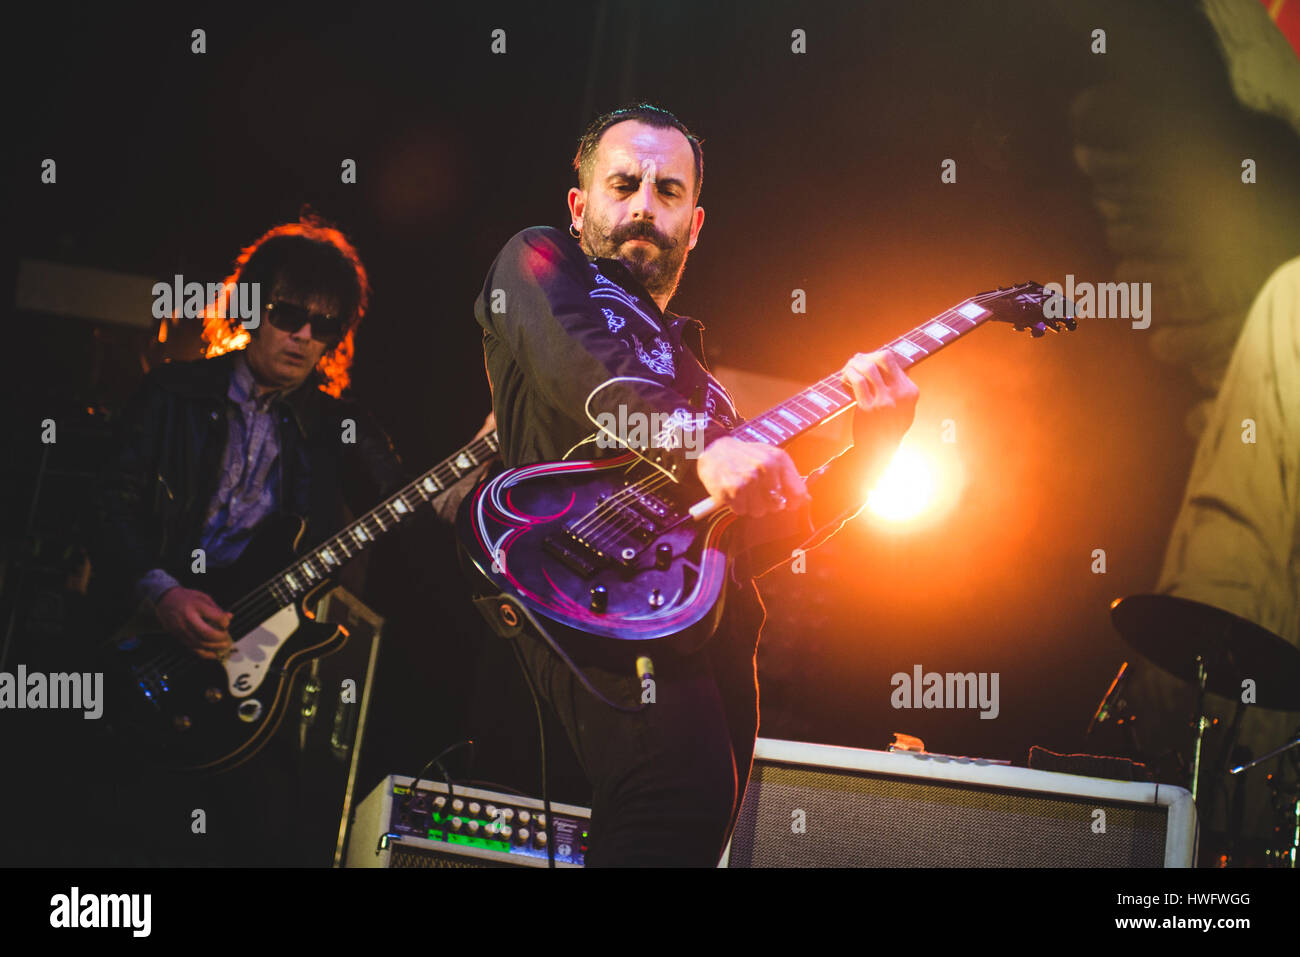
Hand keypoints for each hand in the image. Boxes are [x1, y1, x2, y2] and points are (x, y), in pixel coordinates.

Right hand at [155, 587, 232, 659]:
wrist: (165, 599)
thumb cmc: (187, 597)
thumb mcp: (203, 597)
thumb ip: (216, 608)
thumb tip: (230, 617)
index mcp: (196, 605)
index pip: (216, 616)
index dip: (225, 622)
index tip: (226, 623)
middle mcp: (188, 618)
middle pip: (207, 633)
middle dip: (220, 637)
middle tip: (226, 637)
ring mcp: (181, 629)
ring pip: (200, 644)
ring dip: (215, 647)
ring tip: (223, 645)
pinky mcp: (178, 637)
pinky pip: (193, 649)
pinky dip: (205, 654)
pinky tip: (214, 654)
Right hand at [696, 436, 811, 517]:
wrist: (713, 448)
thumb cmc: (744, 455)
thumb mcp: (770, 457)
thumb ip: (788, 477)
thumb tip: (804, 500)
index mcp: (778, 460)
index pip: (797, 493)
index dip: (793, 502)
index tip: (787, 502)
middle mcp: (765, 469)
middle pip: (777, 506)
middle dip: (767, 502)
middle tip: (756, 490)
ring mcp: (748, 481)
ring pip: (758, 511)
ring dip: (750, 505)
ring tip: (743, 490)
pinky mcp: (732, 491)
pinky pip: (741, 511)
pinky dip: (736, 505)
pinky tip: (733, 491)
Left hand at [842, 350, 918, 449]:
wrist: (878, 452)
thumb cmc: (887, 428)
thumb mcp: (903, 407)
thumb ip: (897, 387)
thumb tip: (883, 362)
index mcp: (910, 391)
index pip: (893, 360)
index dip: (874, 356)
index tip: (864, 361)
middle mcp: (900, 394)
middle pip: (883, 357)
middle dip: (865, 356)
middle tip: (854, 362)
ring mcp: (885, 401)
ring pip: (868, 367)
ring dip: (853, 364)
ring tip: (847, 370)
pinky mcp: (869, 408)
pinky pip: (857, 381)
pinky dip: (848, 375)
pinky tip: (843, 379)